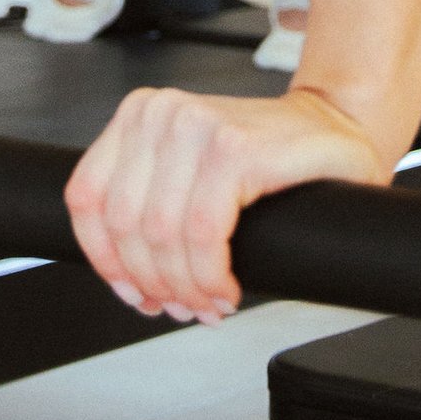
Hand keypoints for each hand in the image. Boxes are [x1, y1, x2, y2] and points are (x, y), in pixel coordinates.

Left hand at [65, 85, 395, 322]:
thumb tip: (124, 272)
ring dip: (185, 288)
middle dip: (152, 283)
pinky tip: (227, 289)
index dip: (105, 260)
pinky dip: (211, 276)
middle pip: (126, 225)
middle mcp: (162, 114)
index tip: (131, 291)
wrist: (334, 126)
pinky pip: (203, 235)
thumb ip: (149, 198)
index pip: (86, 198)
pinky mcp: (235, 149)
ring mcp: (198, 126)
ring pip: (162, 236)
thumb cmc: (268, 154)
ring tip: (208, 303)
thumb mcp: (187, 167)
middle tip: (182, 306)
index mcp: (139, 116)